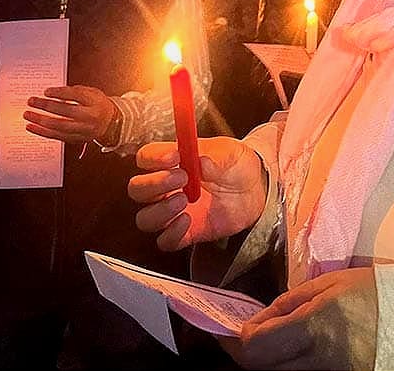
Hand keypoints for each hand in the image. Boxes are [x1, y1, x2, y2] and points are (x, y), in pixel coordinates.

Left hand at [24, 85, 115, 143]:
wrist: (111, 122)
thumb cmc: (97, 105)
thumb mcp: (91, 93)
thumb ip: (74, 92)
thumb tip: (52, 93)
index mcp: (95, 102)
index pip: (76, 96)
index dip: (60, 93)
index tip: (46, 91)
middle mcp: (91, 117)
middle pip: (66, 112)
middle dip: (46, 106)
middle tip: (32, 101)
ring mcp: (84, 130)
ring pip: (59, 126)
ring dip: (41, 120)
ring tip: (28, 114)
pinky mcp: (77, 139)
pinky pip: (57, 136)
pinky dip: (42, 132)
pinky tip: (32, 127)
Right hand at [128, 137, 266, 251]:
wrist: (255, 188)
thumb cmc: (236, 165)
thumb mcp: (231, 153)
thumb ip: (215, 157)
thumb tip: (201, 162)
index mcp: (172, 160)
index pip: (145, 158)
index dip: (153, 158)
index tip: (173, 156)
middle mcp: (166, 187)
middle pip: (137, 189)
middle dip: (154, 184)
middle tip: (181, 178)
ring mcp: (173, 211)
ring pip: (145, 218)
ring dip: (160, 211)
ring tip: (184, 200)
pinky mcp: (185, 233)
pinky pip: (165, 241)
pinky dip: (172, 234)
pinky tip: (188, 220)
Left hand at [218, 267, 377, 369]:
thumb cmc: (372, 292)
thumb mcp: (328, 284)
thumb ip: (287, 304)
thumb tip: (254, 322)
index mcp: (315, 327)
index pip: (254, 348)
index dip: (235, 339)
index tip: (229, 329)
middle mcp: (318, 360)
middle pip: (261, 369)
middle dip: (247, 352)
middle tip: (244, 336)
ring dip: (268, 359)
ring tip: (271, 339)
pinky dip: (289, 364)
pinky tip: (291, 349)